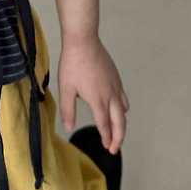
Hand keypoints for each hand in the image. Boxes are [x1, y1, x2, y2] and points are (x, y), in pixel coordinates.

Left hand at [57, 35, 128, 154]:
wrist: (83, 41)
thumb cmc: (72, 64)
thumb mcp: (66, 89)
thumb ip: (68, 110)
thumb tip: (68, 128)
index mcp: (98, 100)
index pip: (105, 125)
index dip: (106, 138)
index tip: (107, 147)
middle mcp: (110, 95)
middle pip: (120, 122)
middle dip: (118, 137)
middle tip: (114, 148)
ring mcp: (115, 86)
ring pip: (124, 110)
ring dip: (122, 123)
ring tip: (116, 130)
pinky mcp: (116, 77)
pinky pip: (123, 97)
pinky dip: (123, 108)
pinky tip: (116, 107)